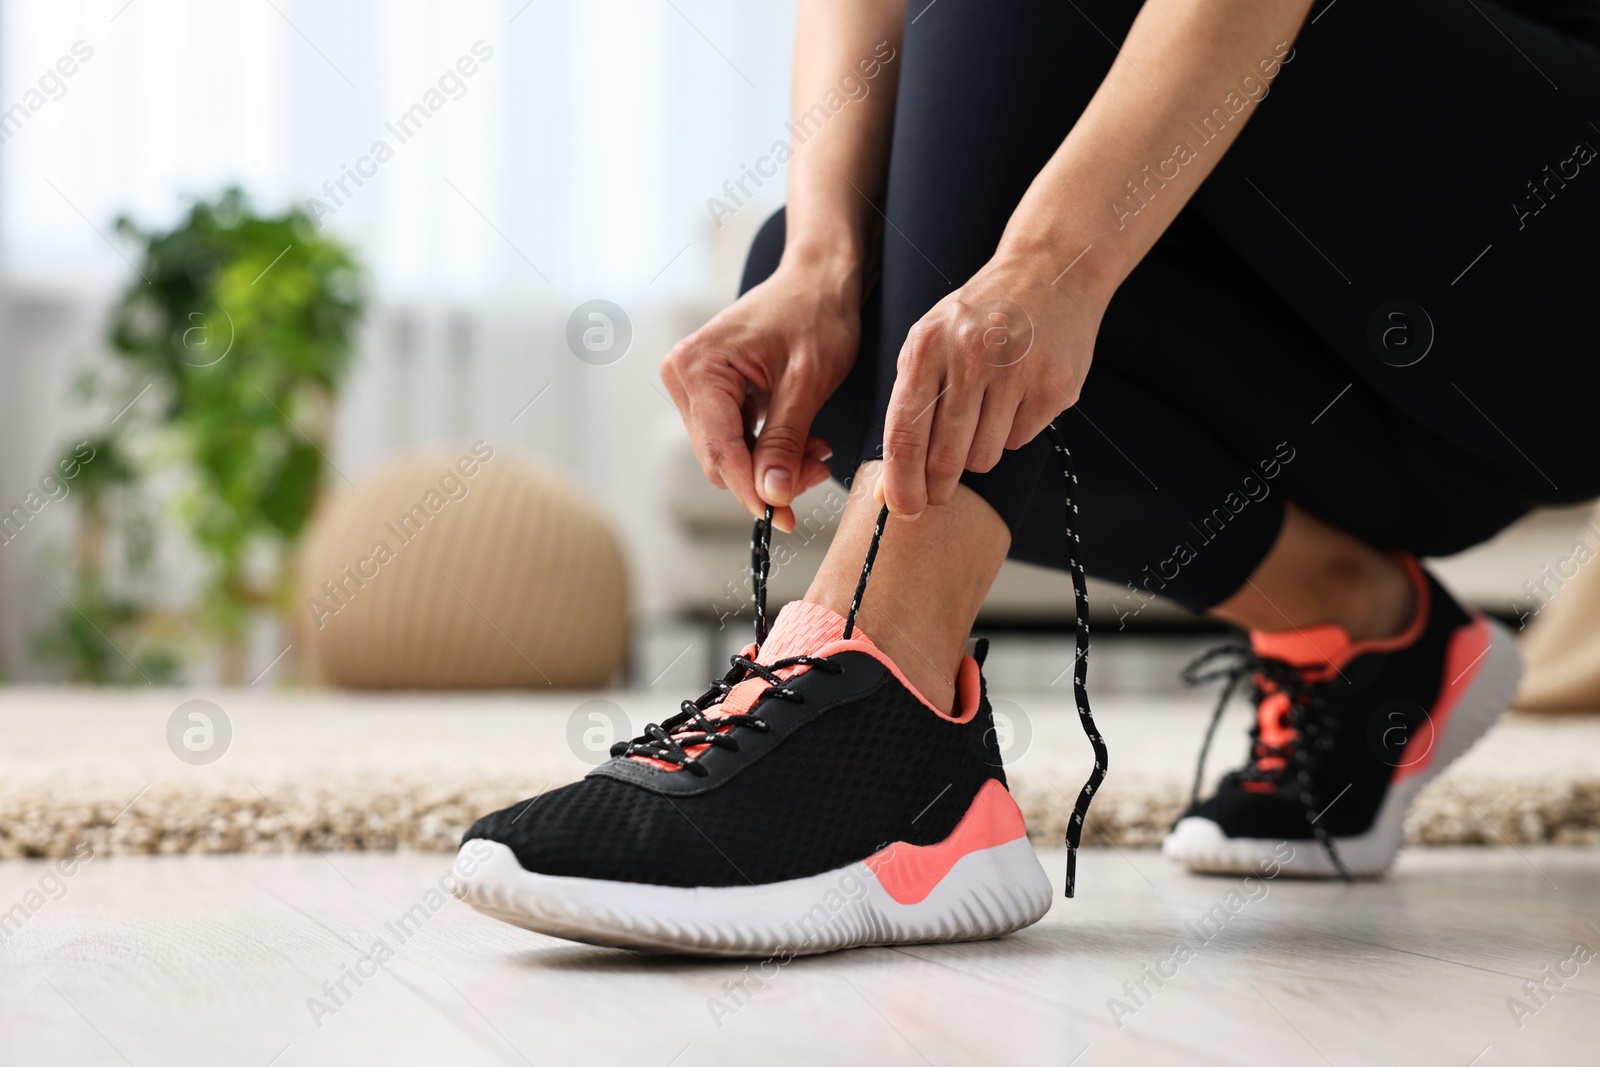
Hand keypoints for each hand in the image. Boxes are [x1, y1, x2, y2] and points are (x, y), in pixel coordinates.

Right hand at [661, 261, 859, 531]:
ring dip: (773, 464)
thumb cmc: (815, 314)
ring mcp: (693, 385)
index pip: (720, 450)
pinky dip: (769, 448)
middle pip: (720, 458)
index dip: (751, 490)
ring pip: (729, 454)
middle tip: (819, 471)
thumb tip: (771, 495)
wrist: (819, 279)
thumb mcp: (807, 382)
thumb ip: (786, 441)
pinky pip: (734, 438)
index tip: (782, 519)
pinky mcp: (710, 392)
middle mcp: (684, 376)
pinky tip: (803, 441)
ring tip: (818, 452)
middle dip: (768, 476)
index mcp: (699, 367)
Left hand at [876, 253, 1105, 518]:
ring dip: (978, 453)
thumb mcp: (929, 344)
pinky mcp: (1054, 386)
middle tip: (938, 493)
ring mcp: (1017, 371)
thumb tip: (887, 490)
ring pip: (984, 457)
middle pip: (945, 455)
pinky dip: (1012, 432)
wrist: (1049, 272)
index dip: (901, 482)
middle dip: (938, 485)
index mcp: (928, 346)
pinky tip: (1015, 397)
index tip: (903, 509)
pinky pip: (1019, 441)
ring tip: (984, 416)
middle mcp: (972, 357)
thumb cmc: (978, 316)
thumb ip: (906, 409)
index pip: (905, 433)